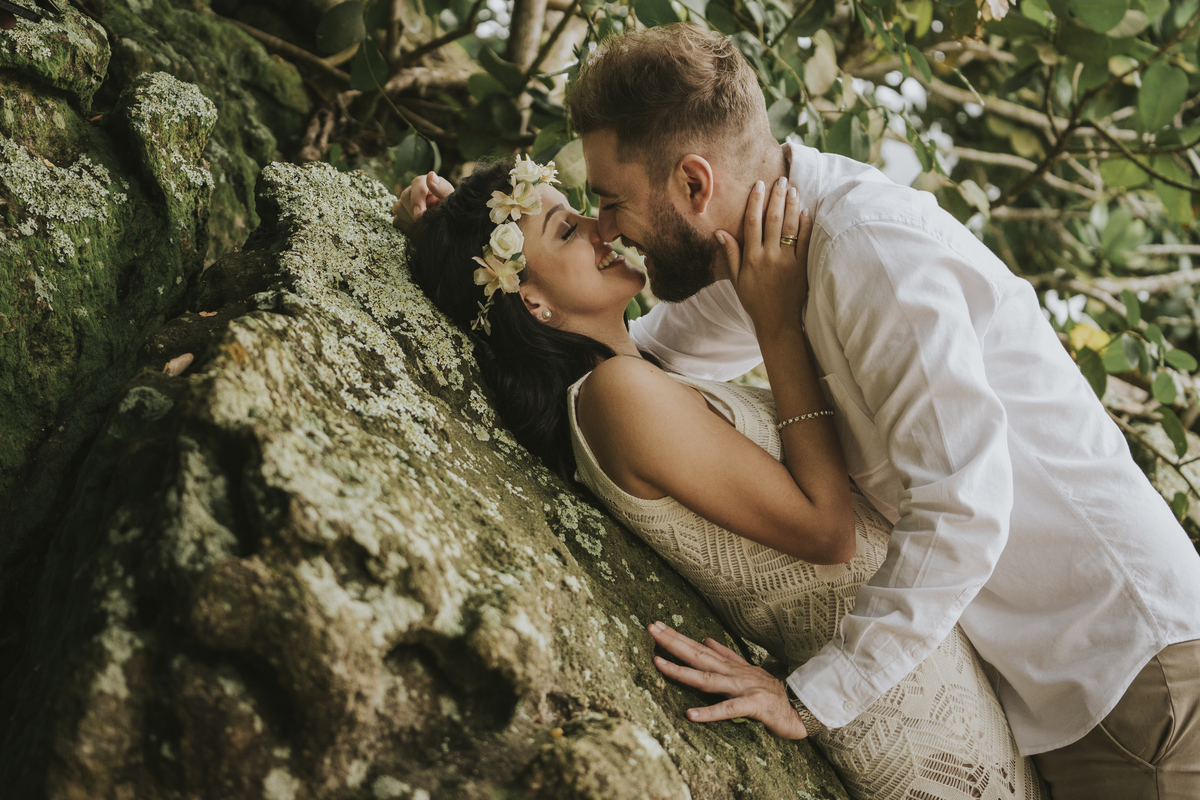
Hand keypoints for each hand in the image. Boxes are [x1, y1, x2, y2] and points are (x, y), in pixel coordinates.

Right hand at [392, 171, 452, 232]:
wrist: (450, 227)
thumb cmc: (452, 212)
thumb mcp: (451, 202)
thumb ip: (442, 189)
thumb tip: (430, 175)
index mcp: (429, 183)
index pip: (417, 183)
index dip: (417, 199)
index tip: (419, 215)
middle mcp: (415, 190)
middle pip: (405, 196)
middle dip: (414, 212)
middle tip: (425, 223)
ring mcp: (406, 202)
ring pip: (398, 207)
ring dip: (410, 219)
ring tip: (425, 225)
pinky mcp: (402, 214)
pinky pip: (397, 220)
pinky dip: (406, 227)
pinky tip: (418, 229)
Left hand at [648, 621, 806, 738]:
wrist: (800, 707)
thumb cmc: (769, 691)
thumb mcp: (746, 669)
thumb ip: (726, 654)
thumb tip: (706, 639)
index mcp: (729, 665)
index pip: (698, 647)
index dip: (676, 637)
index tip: (656, 625)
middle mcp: (732, 673)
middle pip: (697, 655)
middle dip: (673, 642)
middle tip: (651, 628)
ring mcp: (741, 687)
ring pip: (707, 678)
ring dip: (681, 671)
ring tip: (658, 663)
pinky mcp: (752, 706)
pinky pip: (728, 709)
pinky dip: (709, 712)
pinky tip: (690, 714)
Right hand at [716, 177, 812, 336]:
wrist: (777, 321)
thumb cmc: (755, 300)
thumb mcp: (737, 279)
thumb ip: (730, 254)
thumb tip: (720, 232)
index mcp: (751, 258)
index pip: (752, 223)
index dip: (755, 202)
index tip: (759, 185)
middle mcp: (769, 257)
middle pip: (773, 220)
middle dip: (776, 197)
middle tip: (780, 179)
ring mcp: (787, 261)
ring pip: (789, 227)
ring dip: (792, 206)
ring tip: (793, 189)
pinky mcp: (802, 267)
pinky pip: (804, 241)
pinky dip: (805, 224)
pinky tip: (805, 210)